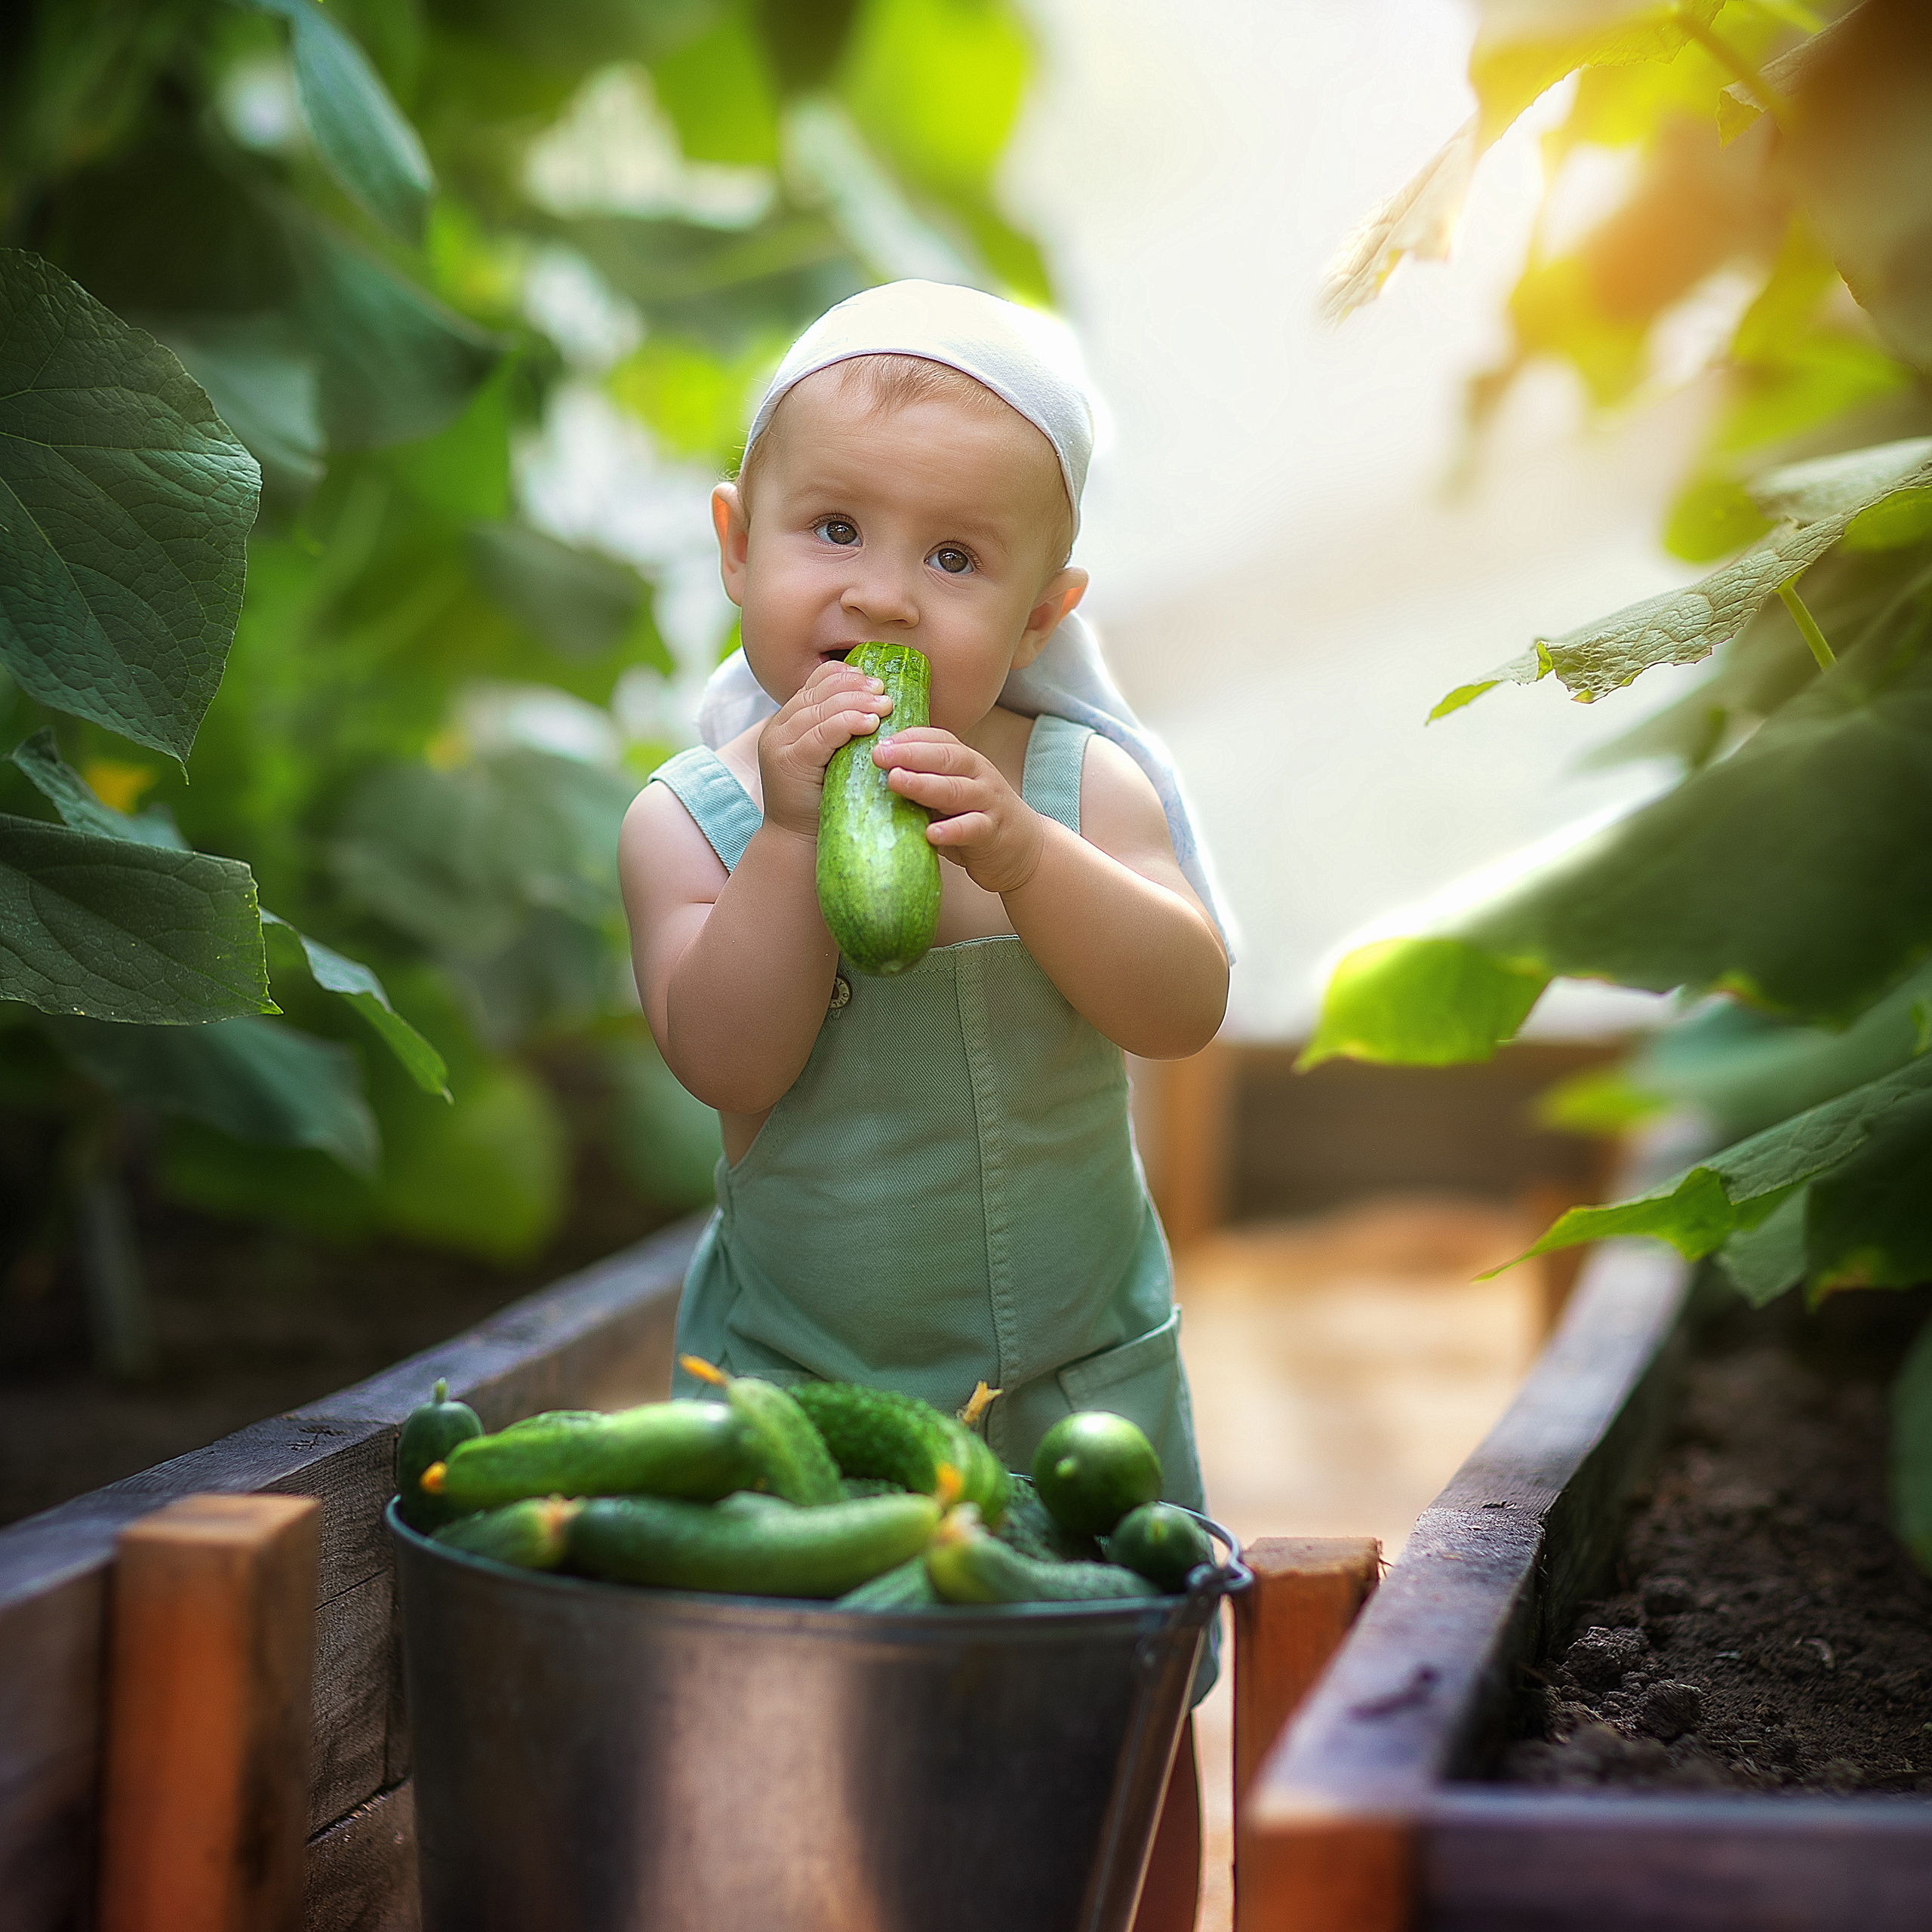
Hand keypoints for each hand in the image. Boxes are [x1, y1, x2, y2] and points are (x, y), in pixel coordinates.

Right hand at [755, 660, 892, 837]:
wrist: (798, 842)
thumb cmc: (825, 803)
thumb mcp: (833, 759)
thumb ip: (842, 733)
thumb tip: (881, 703)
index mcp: (789, 722)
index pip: (815, 683)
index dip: (845, 676)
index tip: (873, 679)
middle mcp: (779, 728)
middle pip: (819, 691)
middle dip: (856, 686)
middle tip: (884, 689)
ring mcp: (779, 744)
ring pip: (821, 708)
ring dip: (857, 702)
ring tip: (885, 704)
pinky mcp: (788, 762)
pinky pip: (821, 733)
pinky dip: (847, 723)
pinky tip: (870, 723)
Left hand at [874, 729, 1046, 895]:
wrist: (1023, 850)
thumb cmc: (974, 818)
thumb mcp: (949, 793)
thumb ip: (922, 782)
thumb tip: (870, 775)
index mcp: (965, 761)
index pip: (938, 739)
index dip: (909, 737)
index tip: (878, 739)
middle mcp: (979, 775)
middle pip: (946, 757)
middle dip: (911, 753)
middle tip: (879, 755)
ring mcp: (988, 803)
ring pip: (957, 789)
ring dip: (924, 784)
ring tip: (896, 781)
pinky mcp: (993, 833)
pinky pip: (973, 828)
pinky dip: (952, 830)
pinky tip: (931, 833)